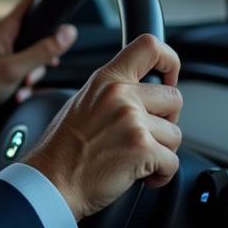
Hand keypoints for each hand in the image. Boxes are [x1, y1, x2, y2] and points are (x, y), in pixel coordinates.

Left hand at [0, 0, 77, 132]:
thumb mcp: (15, 69)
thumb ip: (43, 50)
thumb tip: (68, 32)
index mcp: (3, 29)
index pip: (28, 2)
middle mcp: (2, 36)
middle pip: (37, 36)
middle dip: (42, 58)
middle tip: (33, 74)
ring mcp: (1, 52)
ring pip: (32, 57)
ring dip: (32, 75)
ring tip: (22, 87)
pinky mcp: (1, 66)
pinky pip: (23, 70)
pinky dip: (24, 83)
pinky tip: (17, 94)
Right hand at [22, 34, 182, 220]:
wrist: (51, 180)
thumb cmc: (63, 149)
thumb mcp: (82, 102)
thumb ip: (112, 93)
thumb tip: (141, 94)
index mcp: (106, 79)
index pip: (149, 47)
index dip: (170, 60)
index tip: (170, 76)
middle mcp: (120, 95)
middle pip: (175, 97)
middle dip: (166, 121)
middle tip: (145, 135)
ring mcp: (132, 120)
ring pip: (176, 134)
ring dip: (162, 151)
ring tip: (135, 158)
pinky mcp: (142, 148)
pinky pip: (173, 162)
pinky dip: (161, 174)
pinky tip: (140, 175)